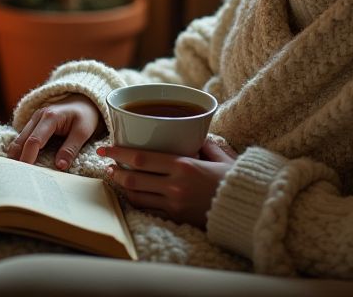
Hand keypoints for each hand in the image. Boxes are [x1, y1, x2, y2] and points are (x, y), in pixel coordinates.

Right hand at [7, 94, 100, 170]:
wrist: (84, 101)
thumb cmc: (85, 115)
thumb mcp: (83, 131)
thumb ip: (71, 148)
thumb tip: (60, 166)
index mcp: (50, 117)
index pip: (34, 140)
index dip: (28, 157)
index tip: (27, 174)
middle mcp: (38, 116)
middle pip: (22, 140)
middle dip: (18, 159)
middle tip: (17, 178)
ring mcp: (34, 119)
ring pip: (19, 140)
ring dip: (16, 155)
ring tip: (18, 174)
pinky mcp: (33, 124)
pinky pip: (23, 138)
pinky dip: (20, 151)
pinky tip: (22, 164)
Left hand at [97, 137, 237, 227]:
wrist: (246, 209)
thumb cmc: (234, 178)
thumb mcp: (219, 154)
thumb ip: (202, 144)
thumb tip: (192, 134)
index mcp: (183, 166)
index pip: (141, 158)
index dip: (119, 153)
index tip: (106, 148)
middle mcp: (175, 186)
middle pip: (133, 178)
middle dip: (115, 170)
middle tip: (106, 163)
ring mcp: (174, 204)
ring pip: (137, 196)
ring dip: (122, 187)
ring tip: (116, 177)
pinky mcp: (177, 217)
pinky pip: (149, 208)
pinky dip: (137, 200)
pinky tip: (132, 193)